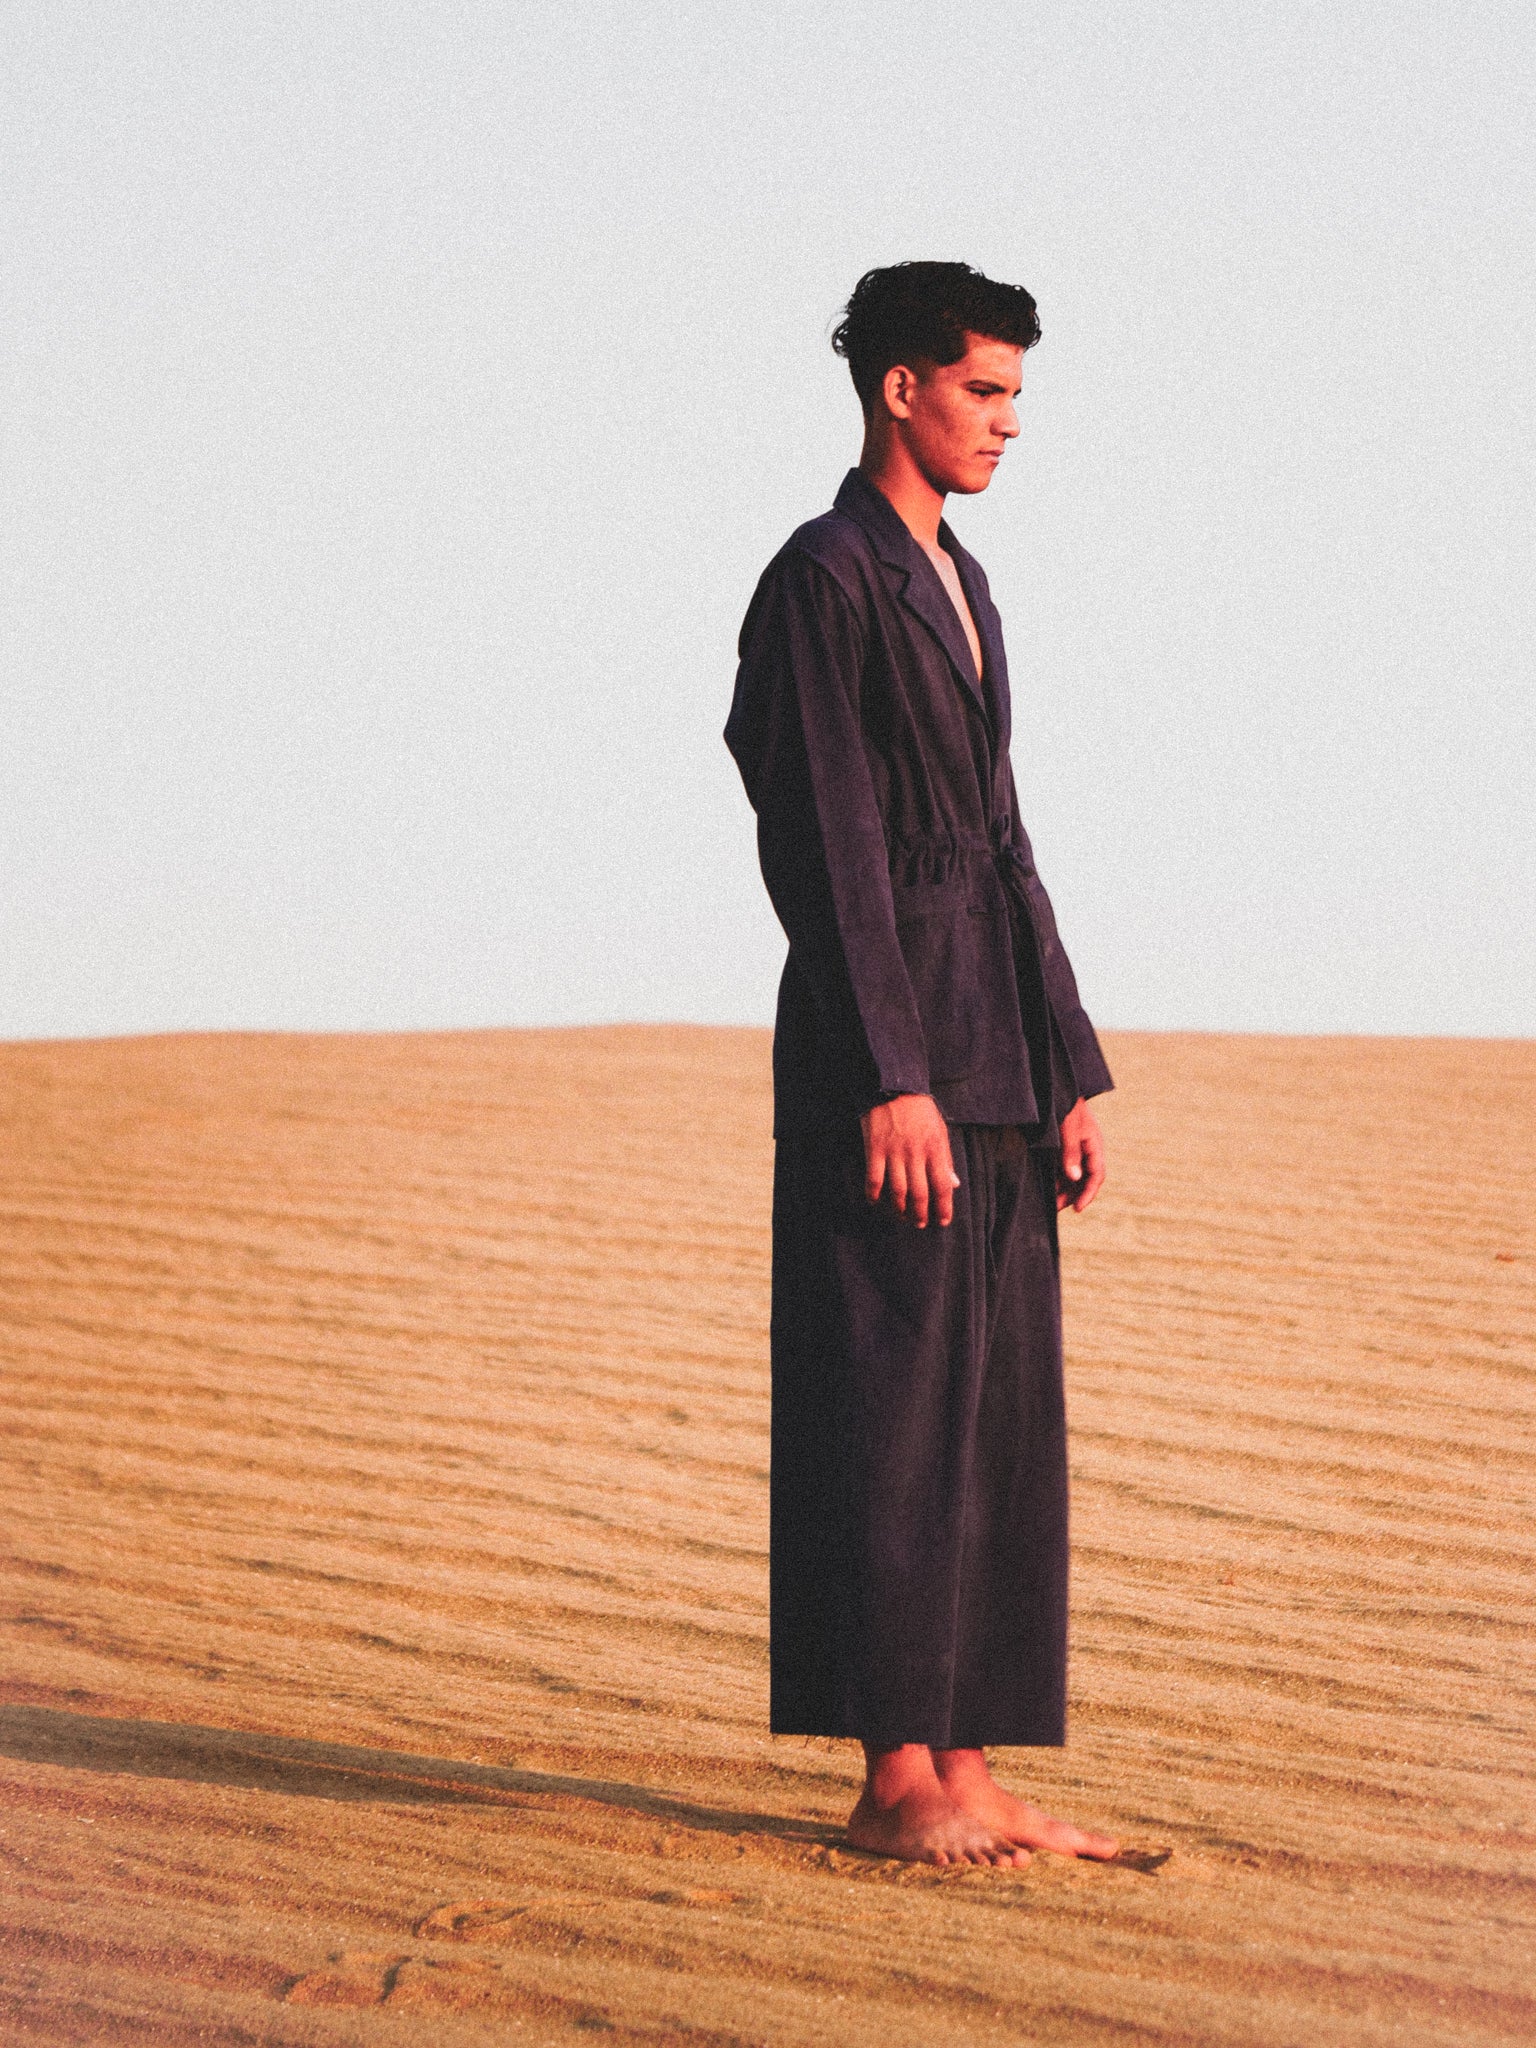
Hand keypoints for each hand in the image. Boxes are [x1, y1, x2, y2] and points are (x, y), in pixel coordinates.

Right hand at [860, 1094, 959, 1227]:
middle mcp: (916, 1153)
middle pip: (920, 1193)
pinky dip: (874, 1194)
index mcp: (935, 1149)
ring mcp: (894, 1152)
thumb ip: (946, 1159)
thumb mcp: (940, 1131)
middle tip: (919, 1223)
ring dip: (900, 1208)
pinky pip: (874, 1179)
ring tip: (902, 1216)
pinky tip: (875, 1201)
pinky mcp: (875, 1149)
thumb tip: (954, 1184)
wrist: (893, 1086)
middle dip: (921, 1214)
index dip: (944, 1207)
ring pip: (898, 1190)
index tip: (943, 1221)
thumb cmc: (920, 1110)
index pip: (943, 1185)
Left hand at [1057, 1098, 1104, 1212]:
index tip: (1077, 1208)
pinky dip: (1057, 1179)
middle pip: (1085, 1179)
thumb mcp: (1068, 1128)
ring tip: (1051, 1203)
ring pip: (1074, 1175)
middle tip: (1058, 1209)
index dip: (1088, 1194)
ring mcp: (1076, 1148)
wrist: (1056, 1086)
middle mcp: (1087, 1149)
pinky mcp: (1064, 1146)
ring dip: (1064, 1189)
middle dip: (1073, 1195)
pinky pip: (1064, 1167)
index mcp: (1094, 1145)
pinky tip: (1047, 1187)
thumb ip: (1071, 1153)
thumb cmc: (1065, 1105)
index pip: (1096, 1175)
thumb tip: (1075, 1178)